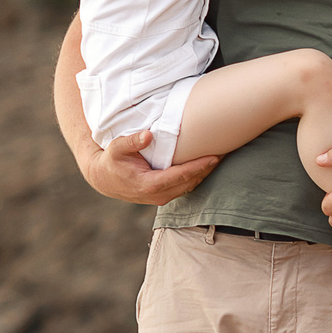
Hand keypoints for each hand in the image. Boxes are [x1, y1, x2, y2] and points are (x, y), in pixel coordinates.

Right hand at [79, 129, 216, 205]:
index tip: (214, 157)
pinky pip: (187, 186)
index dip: (198, 167)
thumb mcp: (116, 149)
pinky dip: (199, 176)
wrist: (105, 180)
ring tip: (222, 155)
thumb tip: (149, 134)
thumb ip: (131, 141)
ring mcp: (163, 198)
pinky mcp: (166, 195)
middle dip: (208, 168)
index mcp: (150, 185)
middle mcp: (159, 195)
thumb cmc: (112, 162)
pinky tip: (209, 163)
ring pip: (191, 186)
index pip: (180, 176)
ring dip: (206, 173)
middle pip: (191, 182)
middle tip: (226, 151)